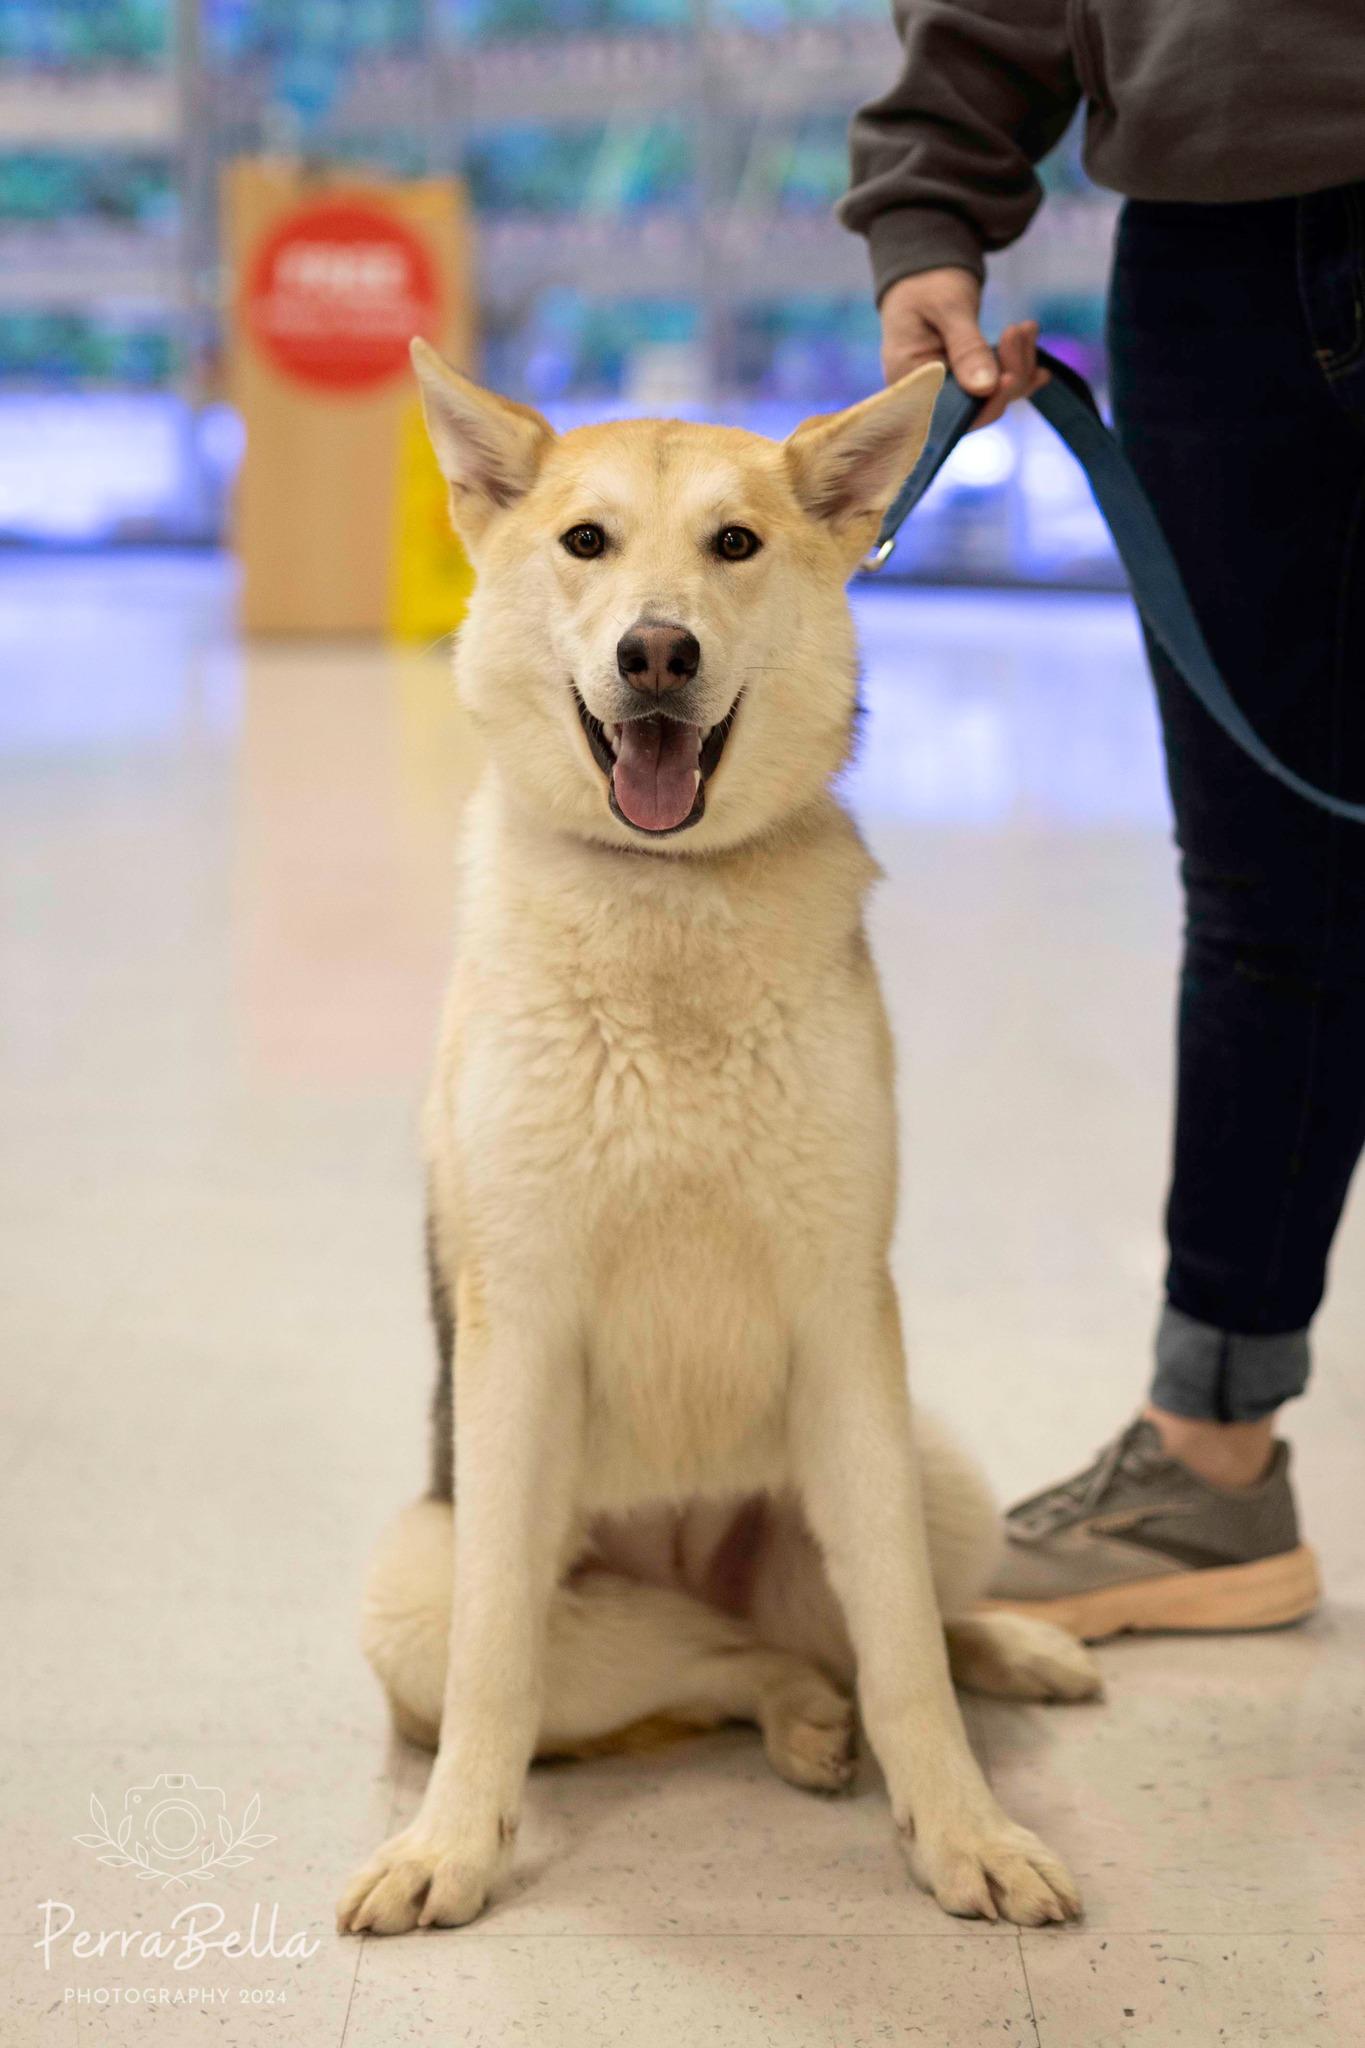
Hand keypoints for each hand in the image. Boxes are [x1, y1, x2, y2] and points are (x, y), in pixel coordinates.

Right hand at [880, 268, 1048, 428]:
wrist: (924, 272)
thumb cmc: (927, 285)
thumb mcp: (947, 308)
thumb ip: (966, 348)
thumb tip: (987, 388)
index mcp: (910, 384)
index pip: (949, 416)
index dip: (984, 406)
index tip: (1011, 377)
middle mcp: (928, 395)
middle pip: (977, 409)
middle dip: (1008, 376)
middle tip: (1019, 330)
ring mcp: (950, 391)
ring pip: (994, 397)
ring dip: (1019, 365)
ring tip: (1026, 328)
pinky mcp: (967, 382)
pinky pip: (998, 386)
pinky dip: (1019, 366)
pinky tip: (1029, 344)